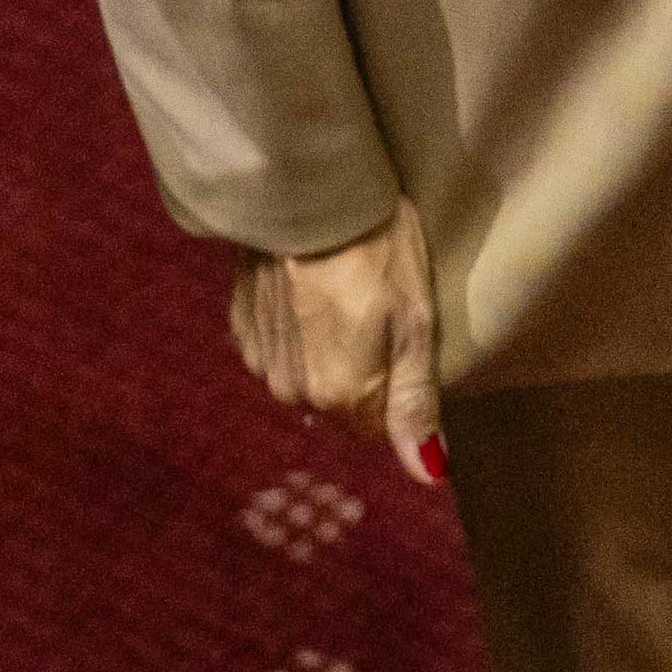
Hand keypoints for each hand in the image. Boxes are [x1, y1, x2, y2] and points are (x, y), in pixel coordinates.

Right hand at [227, 202, 443, 485]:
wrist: (304, 197)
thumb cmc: (377, 253)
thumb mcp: (415, 324)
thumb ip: (416, 403)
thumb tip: (430, 474)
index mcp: (340, 396)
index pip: (376, 426)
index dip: (397, 385)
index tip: (404, 339)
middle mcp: (293, 392)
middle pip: (342, 401)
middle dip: (365, 368)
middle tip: (382, 310)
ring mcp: (260, 362)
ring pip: (308, 376)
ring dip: (328, 349)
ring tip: (347, 294)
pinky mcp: (241, 328)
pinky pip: (280, 349)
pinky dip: (297, 328)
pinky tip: (313, 288)